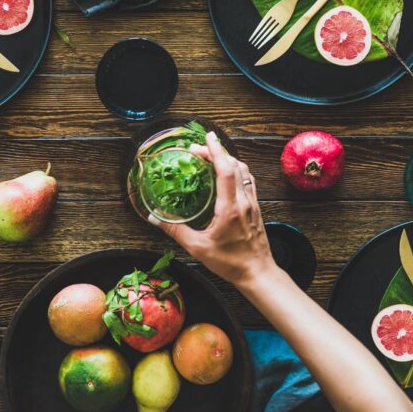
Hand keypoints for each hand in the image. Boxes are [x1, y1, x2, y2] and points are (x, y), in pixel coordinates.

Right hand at [149, 131, 277, 287]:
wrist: (257, 273)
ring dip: (228, 159)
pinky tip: (227, 174)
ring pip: (243, 172)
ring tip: (211, 156)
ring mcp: (252, 204)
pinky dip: (236, 171)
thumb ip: (176, 231)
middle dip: (216, 152)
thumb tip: (155, 218)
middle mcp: (244, 201)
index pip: (225, 170)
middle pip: (234, 166)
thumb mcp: (197, 248)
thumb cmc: (230, 263)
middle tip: (198, 148)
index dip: (216, 151)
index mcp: (230, 207)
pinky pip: (247, 181)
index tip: (207, 137)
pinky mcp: (255, 209)